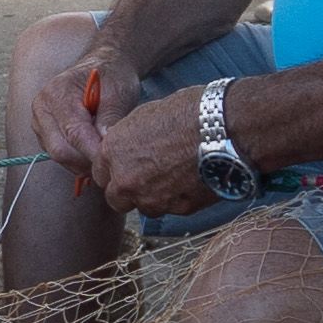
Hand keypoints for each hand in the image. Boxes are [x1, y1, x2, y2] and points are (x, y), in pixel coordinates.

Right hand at [32, 45, 139, 176]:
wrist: (102, 67)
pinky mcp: (43, 134)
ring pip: (59, 157)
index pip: (73, 133)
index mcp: (57, 93)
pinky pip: (59, 156)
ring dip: (83, 161)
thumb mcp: (118, 92)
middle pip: (60, 151)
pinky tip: (93, 149)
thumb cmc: (111, 77)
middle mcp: (41, 108)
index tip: (113, 160)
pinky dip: (78, 159)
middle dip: (88, 160)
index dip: (94, 152)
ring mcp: (39, 123)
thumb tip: (105, 146)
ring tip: (104, 151)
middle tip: (111, 159)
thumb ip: (110, 118)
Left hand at [87, 86, 219, 216]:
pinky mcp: (176, 210)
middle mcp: (125, 179)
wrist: (223, 127)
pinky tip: (193, 181)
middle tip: (149, 178)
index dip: (115, 171)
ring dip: (154, 198)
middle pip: (116, 198)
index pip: (100, 172)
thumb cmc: (188, 112)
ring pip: (144, 207)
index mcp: (112, 151)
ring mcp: (149, 198)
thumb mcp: (147, 116)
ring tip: (176, 177)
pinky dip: (178, 200)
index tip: (127, 168)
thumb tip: (125, 147)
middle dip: (128, 191)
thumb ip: (128, 138)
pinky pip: (171, 210)